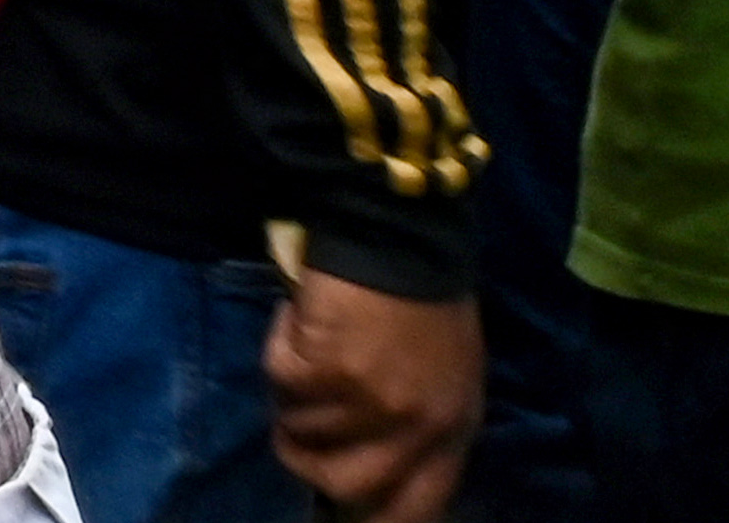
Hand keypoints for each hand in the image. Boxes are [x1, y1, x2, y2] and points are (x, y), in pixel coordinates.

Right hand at [261, 264, 474, 520]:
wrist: (398, 235)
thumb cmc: (422, 298)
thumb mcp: (442, 375)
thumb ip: (416, 424)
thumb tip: (372, 462)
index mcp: (450, 430)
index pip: (414, 507)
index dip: (373, 515)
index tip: (336, 504)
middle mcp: (414, 428)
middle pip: (346, 485)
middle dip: (309, 460)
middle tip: (295, 428)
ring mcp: (371, 402)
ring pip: (301, 430)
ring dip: (290, 392)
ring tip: (303, 352)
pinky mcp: (328, 369)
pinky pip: (280, 380)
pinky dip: (279, 349)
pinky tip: (300, 322)